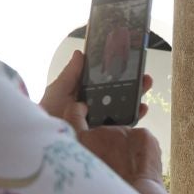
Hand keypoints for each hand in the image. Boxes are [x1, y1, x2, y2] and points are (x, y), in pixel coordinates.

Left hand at [41, 50, 161, 191]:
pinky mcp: (106, 135)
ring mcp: (102, 121)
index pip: (106, 81)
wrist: (47, 139)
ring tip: (146, 86)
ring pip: (124, 107)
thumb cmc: (48, 113)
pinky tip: (142, 108)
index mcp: (85, 94)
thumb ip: (71, 73)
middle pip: (119, 93)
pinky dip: (134, 116)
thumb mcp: (58, 90)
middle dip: (134, 84)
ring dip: (137, 97)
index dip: (119, 73)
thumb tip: (81, 53)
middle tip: (144, 75)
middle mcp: (96, 107)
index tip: (130, 63)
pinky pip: (123, 125)